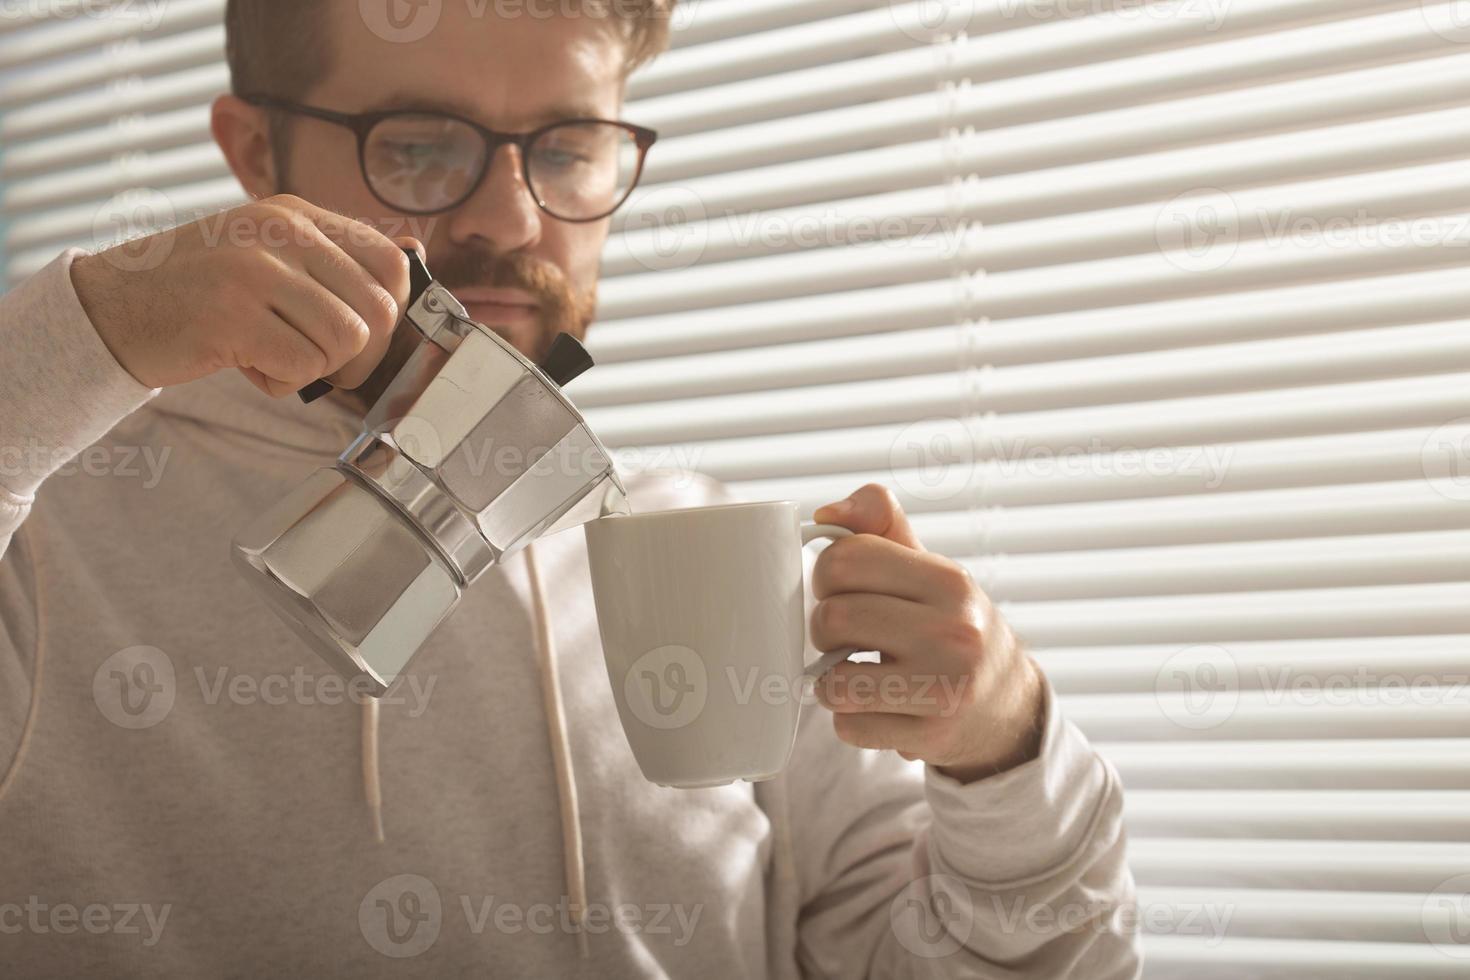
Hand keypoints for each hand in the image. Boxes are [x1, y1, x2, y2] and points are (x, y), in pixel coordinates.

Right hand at [71, 195, 417, 397]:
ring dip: (315, 368)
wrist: (110, 309)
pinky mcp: (232, 314)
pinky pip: (304, 367)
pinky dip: (280, 381)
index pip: (391, 263)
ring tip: (270, 353)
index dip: (389, 313)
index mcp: (296, 214)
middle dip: (357, 354)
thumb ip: (334, 259)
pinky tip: (245, 363)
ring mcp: (255, 269)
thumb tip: (416, 254)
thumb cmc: (199, 292)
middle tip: (313, 358)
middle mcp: (281, 231)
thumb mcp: (269, 254)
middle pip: (378, 311)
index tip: (354, 332)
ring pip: (346, 342)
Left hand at [810, 484, 1044, 782]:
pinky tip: (878, 707)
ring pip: (832, 681)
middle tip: (845, 637)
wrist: (1008, 706)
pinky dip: (850, 719)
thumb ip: (878, 525)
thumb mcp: (929, 569)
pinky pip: (847, 726)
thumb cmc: (951, 627)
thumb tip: (825, 515)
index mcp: (950, 581)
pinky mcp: (930, 735)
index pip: (846, 559)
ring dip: (830, 680)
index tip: (842, 590)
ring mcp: (945, 687)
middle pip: (833, 617)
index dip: (828, 575)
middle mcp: (954, 632)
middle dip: (824, 629)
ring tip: (855, 672)